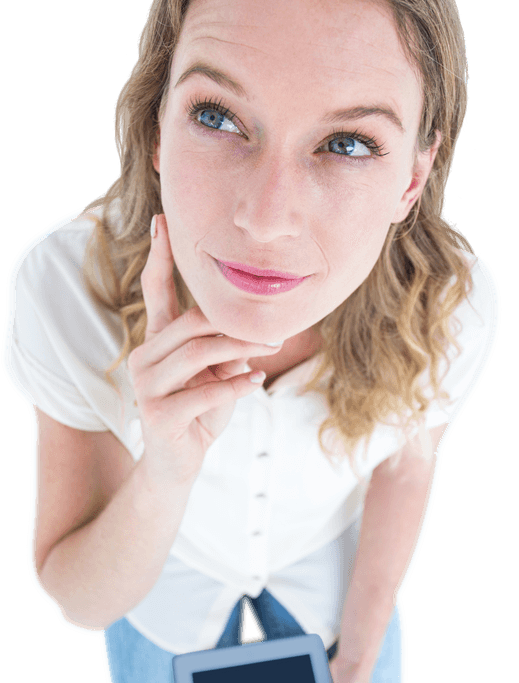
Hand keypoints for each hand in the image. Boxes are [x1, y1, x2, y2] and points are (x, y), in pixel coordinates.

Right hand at [128, 214, 282, 488]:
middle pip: (191, 323)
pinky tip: (256, 382)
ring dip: (240, 350)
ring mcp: (145, 385)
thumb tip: (252, 326)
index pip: (154, 291)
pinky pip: (204, 391)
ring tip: (271, 351)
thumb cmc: (201, 411)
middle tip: (274, 329)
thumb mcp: (218, 373)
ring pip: (198, 353)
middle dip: (235, 324)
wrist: (179, 462)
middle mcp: (144, 356)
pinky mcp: (157, 414)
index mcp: (157, 340)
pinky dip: (236, 386)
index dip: (158, 257)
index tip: (162, 220)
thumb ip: (226, 347)